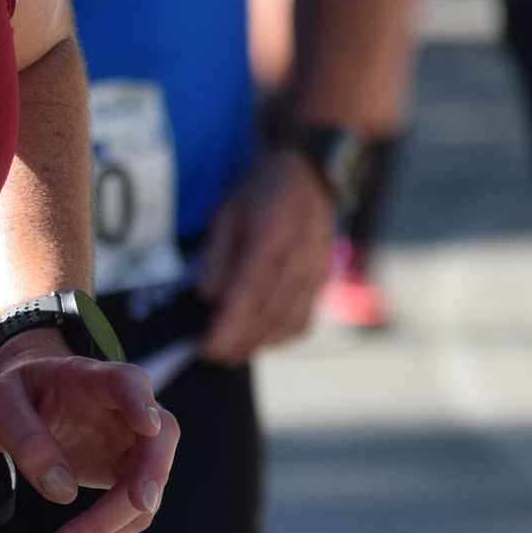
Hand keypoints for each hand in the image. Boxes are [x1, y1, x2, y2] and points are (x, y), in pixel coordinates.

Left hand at [0, 335, 174, 532]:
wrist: (30, 400)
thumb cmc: (18, 395)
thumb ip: (24, 438)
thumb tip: (62, 491)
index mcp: (95, 379)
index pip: (128, 382)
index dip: (141, 401)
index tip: (147, 422)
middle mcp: (128, 409)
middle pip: (157, 441)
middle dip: (149, 477)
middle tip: (137, 504)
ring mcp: (136, 443)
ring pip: (150, 485)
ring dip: (115, 522)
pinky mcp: (131, 474)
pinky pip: (135, 510)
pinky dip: (109, 531)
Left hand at [194, 147, 335, 361]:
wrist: (310, 175)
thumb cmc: (260, 193)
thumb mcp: (226, 212)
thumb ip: (217, 256)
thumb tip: (209, 299)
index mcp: (272, 236)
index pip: (249, 292)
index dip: (229, 325)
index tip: (208, 347)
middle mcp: (299, 258)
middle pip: (269, 313)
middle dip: (240, 341)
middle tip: (214, 357)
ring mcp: (317, 271)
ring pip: (290, 321)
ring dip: (260, 343)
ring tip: (232, 353)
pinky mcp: (324, 280)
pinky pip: (306, 318)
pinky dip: (283, 336)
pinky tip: (262, 341)